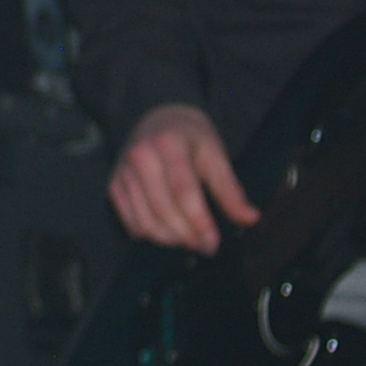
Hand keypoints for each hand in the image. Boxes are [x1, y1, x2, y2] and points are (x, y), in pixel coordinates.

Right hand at [109, 103, 260, 253]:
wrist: (158, 119)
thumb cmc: (190, 138)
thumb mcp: (215, 154)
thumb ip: (230, 189)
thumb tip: (250, 218)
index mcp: (168, 144)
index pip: (183, 190)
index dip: (199, 221)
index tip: (213, 241)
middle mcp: (140, 156)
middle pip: (162, 209)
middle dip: (187, 235)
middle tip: (207, 247)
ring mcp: (124, 171)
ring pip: (145, 220)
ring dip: (170, 239)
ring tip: (189, 241)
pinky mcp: (114, 184)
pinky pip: (130, 221)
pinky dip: (150, 234)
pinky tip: (168, 233)